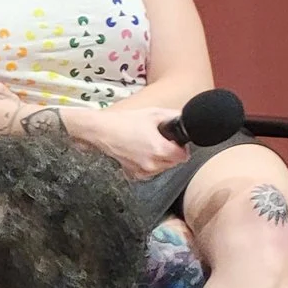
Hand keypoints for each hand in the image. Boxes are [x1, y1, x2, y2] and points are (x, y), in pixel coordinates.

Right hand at [66, 105, 186, 179]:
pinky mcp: (133, 174)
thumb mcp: (153, 114)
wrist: (102, 131)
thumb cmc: (124, 122)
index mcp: (159, 150)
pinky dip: (150, 165)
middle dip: (172, 153)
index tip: (177, 142)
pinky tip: (142, 153)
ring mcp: (142, 171)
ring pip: (162, 169)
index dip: (182, 147)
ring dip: (162, 160)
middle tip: (163, 141)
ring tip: (150, 146)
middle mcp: (152, 164)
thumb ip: (173, 116)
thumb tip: (185, 117)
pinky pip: (149, 172)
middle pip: (174, 163)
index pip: (183, 156)